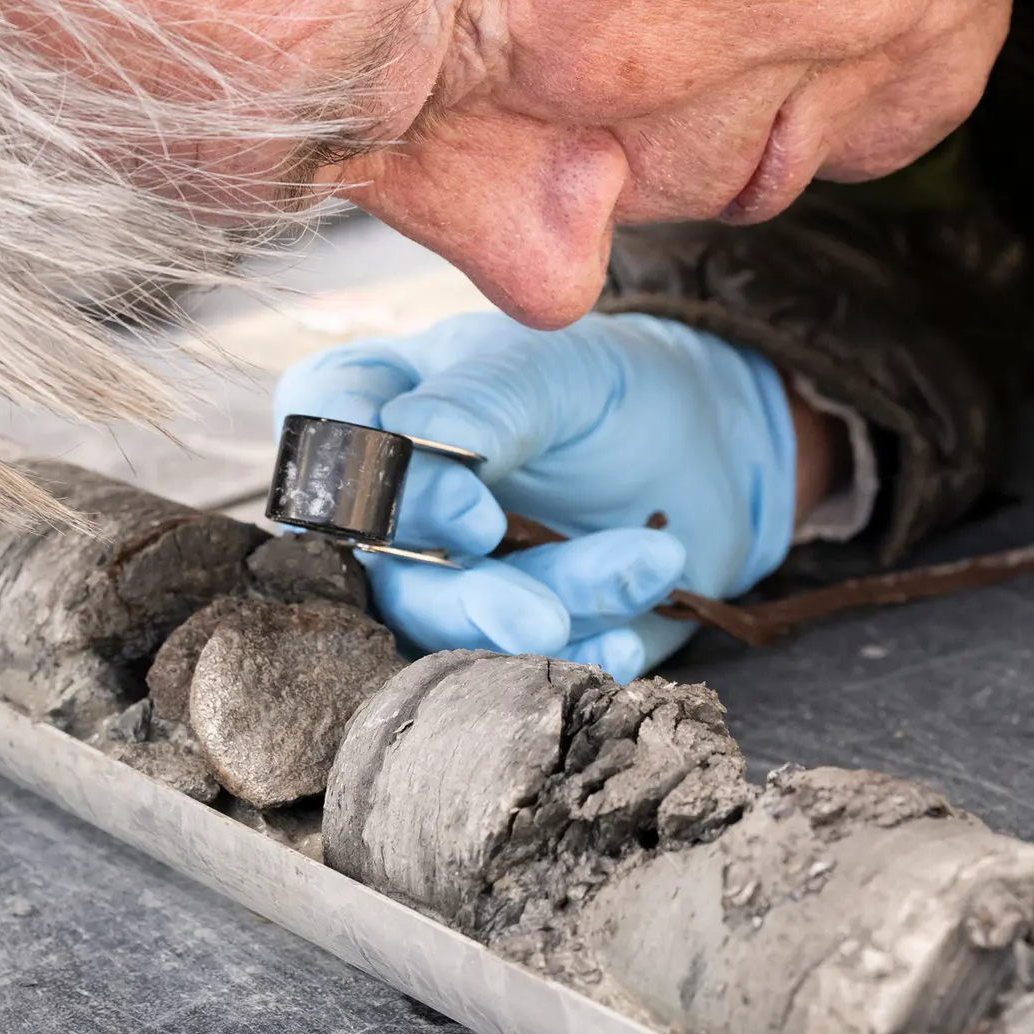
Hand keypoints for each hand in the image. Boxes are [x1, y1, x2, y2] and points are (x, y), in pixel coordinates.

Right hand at [273, 311, 796, 681]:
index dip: (366, 475)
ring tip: (638, 575)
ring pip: (438, 618)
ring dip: (529, 619)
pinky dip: (572, 656)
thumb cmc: (618, 388)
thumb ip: (492, 394)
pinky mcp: (491, 629)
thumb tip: (409, 432)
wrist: (712, 456)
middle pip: (373, 552)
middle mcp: (395, 487)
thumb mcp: (569, 368)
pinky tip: (629, 643)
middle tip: (542, 605)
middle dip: (460, 591)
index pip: (321, 418)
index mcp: (390, 390)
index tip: (474, 509)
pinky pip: (503, 666)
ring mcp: (439, 567)